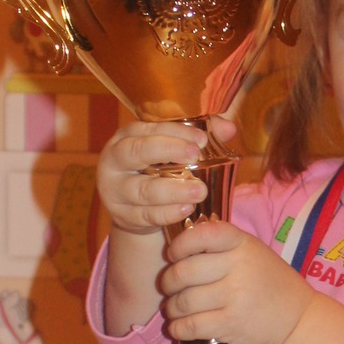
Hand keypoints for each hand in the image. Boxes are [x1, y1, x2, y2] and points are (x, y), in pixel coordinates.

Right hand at [96, 117, 233, 235]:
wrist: (134, 208)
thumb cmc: (156, 169)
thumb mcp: (172, 150)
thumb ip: (198, 137)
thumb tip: (229, 127)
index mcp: (126, 137)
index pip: (149, 129)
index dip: (176, 132)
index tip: (201, 139)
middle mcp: (114, 161)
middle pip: (137, 152)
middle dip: (168, 151)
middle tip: (196, 156)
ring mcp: (115, 190)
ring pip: (143, 189)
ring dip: (173, 190)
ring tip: (200, 191)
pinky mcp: (122, 216)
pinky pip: (146, 215)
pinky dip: (167, 213)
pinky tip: (186, 209)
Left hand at [160, 220, 311, 343]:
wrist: (298, 318)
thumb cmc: (270, 283)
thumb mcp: (253, 252)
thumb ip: (222, 246)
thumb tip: (179, 247)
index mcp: (242, 244)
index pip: (202, 235)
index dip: (180, 244)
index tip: (173, 255)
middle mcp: (239, 267)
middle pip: (184, 272)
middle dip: (167, 282)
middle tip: (168, 288)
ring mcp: (235, 297)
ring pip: (184, 301)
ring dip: (172, 308)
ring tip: (174, 309)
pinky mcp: (231, 325)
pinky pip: (191, 326)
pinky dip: (178, 328)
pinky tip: (179, 327)